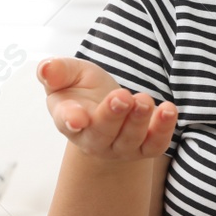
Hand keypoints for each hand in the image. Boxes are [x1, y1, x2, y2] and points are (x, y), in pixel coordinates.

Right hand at [36, 57, 176, 160]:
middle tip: (123, 96)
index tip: (77, 118)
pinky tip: (169, 110)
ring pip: (130, 140)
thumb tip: (46, 68)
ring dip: (138, 120)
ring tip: (144, 100)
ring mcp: (120, 147)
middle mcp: (93, 140)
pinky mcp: (144, 148)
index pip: (67, 122)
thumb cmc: (84, 90)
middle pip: (102, 133)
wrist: (109, 105)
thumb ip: (57, 71)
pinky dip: (163, 130)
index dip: (72, 120)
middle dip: (113, 116)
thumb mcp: (69, 73)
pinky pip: (155, 144)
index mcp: (68, 119)